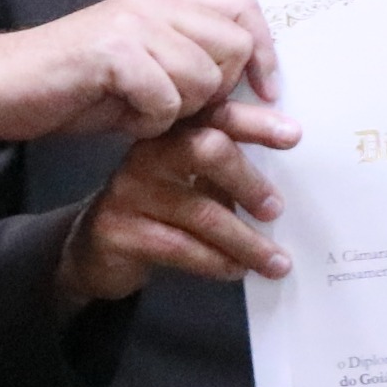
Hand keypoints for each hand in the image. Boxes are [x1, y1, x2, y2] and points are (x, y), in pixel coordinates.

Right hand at [0, 0, 283, 145]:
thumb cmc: (67, 86)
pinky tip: (122, 118)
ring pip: (203, 78)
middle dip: (218, 92)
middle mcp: (152, 5)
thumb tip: (245, 90)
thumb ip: (187, 68)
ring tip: (140, 112)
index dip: (265, 52)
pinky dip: (148, 122)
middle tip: (178, 110)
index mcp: (162, 4)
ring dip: (179, 111)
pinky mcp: (112, 53)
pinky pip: (165, 99)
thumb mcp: (138, 72)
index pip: (243, 10)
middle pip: (233, 48)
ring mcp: (131, 25)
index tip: (267, 93)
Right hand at [58, 114, 293, 301]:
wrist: (93, 250)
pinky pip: (180, 247)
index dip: (255, 123)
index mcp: (171, 133)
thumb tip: (281, 192)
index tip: (294, 136)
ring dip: (246, 242)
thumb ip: (224, 173)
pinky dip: (216, 262)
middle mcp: (148, 154)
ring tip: (276, 262)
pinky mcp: (121, 231)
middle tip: (276, 210)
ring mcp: (130, 191)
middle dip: (249, 181)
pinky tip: (235, 270)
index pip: (216, 116)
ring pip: (201, 212)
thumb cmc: (156, 211)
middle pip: (206, 150)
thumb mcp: (188, 183)